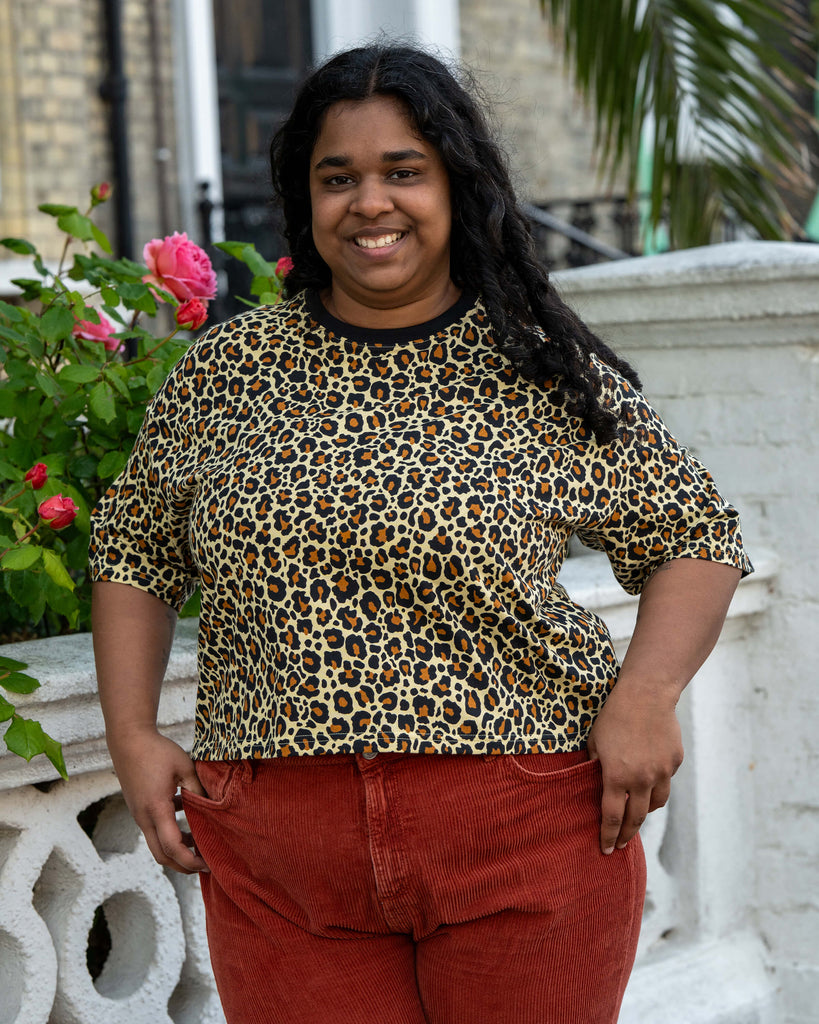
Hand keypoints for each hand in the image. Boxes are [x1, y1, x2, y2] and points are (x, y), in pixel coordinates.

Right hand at [107, 727, 208, 873]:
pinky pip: (154, 830)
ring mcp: (139, 814)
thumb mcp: (184, 766)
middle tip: (204, 864)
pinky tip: (185, 817)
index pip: (173, 847)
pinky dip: (170, 833)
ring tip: (199, 843)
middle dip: (183, 865)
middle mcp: (144, 817)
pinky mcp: (138, 808)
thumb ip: (198, 789)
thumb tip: (213, 807)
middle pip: (162, 855)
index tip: (207, 863)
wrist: (128, 740)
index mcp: (156, 809)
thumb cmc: (157, 751)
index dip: (191, 860)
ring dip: (177, 849)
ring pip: (157, 844)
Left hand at [586, 680, 683, 854]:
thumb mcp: (595, 740)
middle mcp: (641, 779)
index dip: (607, 836)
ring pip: (655, 804)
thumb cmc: (614, 715)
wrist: (647, 694)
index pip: (611, 817)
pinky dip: (657, 786)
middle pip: (635, 818)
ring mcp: (661, 772)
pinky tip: (649, 781)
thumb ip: (593, 765)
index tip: (606, 850)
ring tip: (636, 815)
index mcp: (617, 776)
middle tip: (620, 844)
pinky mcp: (675, 762)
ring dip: (644, 812)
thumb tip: (592, 782)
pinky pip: (665, 782)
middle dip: (626, 834)